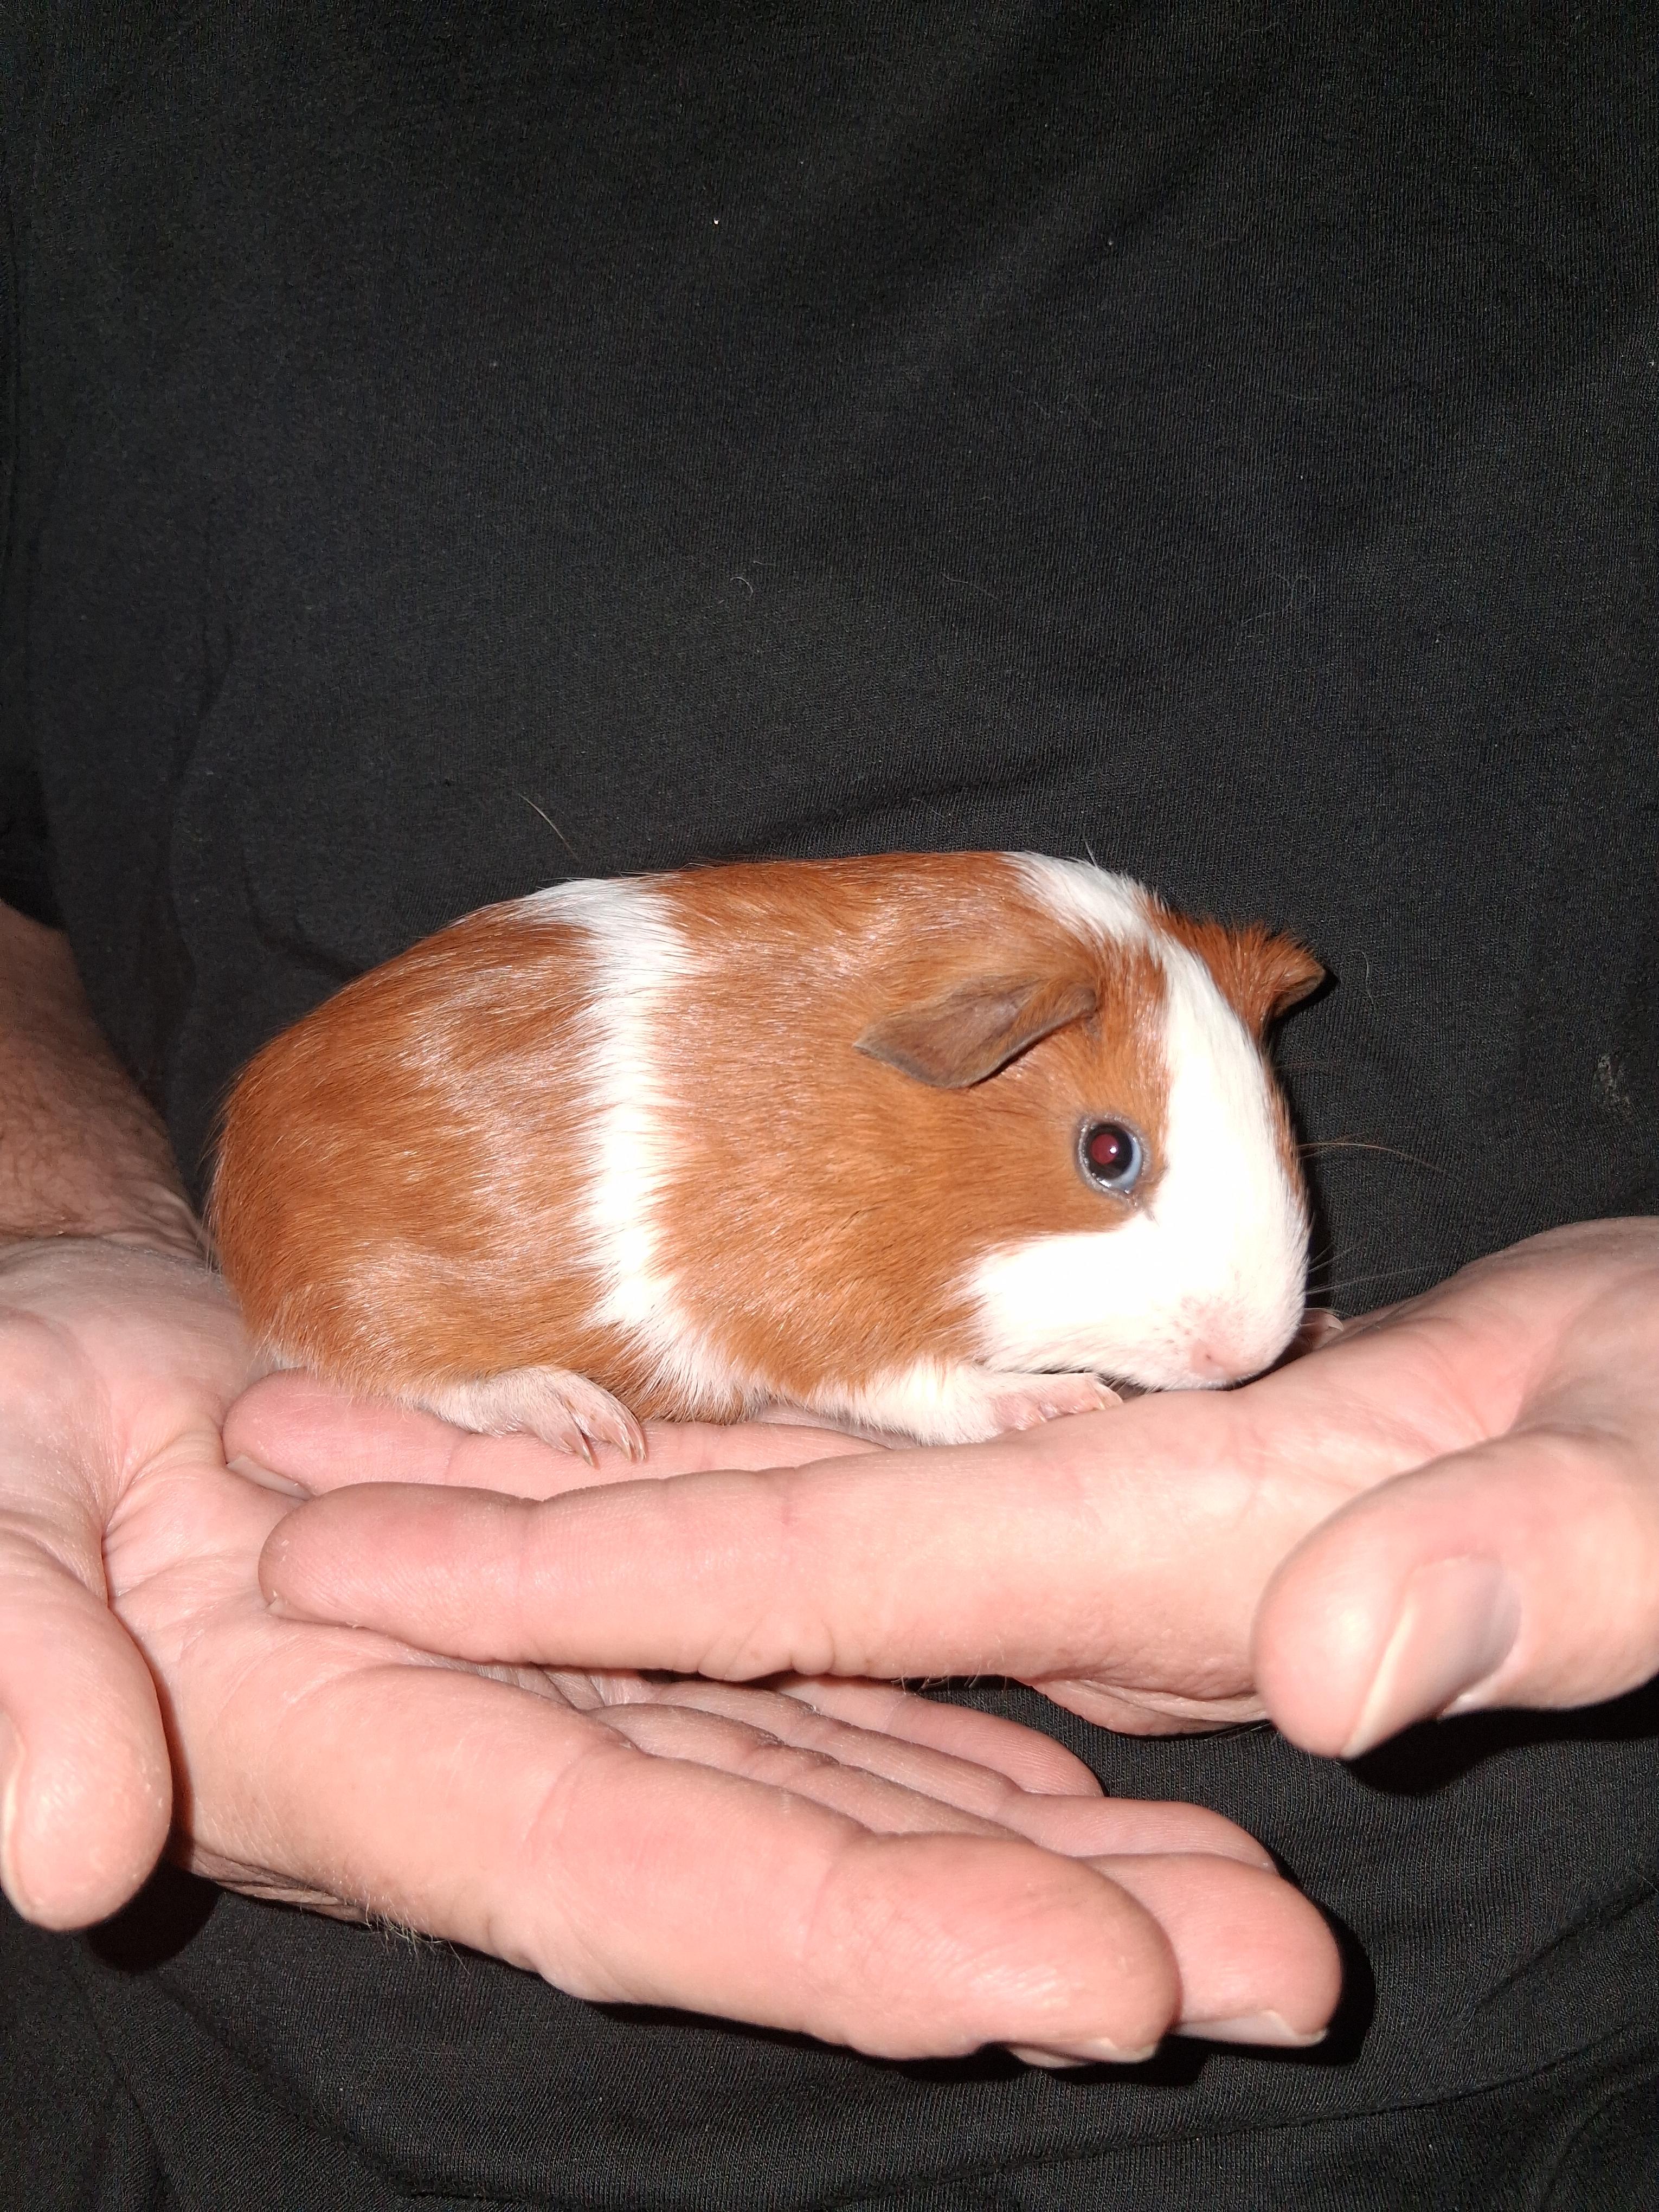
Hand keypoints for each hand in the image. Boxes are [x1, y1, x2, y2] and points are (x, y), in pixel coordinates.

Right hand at [0, 1240, 1337, 2062]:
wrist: (44, 1378)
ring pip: (833, 1773)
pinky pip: (789, 1676)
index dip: (855, 1937)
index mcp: (360, 1764)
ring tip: (1244, 1888)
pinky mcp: (595, 1606)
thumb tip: (59, 1833)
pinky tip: (1066, 1761)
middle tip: (1282, 1971)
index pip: (637, 1876)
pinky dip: (931, 1726)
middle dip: (1033, 1925)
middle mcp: (506, 1756)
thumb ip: (7, 1668)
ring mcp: (566, 1689)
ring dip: (1037, 1839)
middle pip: (801, 1857)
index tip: (1087, 1981)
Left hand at [253, 1219, 1658, 1766]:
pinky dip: (743, 1452)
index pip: (797, 1589)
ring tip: (385, 1426)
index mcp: (1167, 1571)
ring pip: (783, 1504)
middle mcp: (1083, 1572)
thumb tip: (1341, 1663)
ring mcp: (1095, 1526)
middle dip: (491, 1535)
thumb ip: (1524, 1565)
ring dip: (578, 1484)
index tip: (337, 1556)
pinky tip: (637, 1417)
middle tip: (262, 1466)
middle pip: (726, 1558)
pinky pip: (885, 1468)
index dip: (560, 1581)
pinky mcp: (1129, 1467)